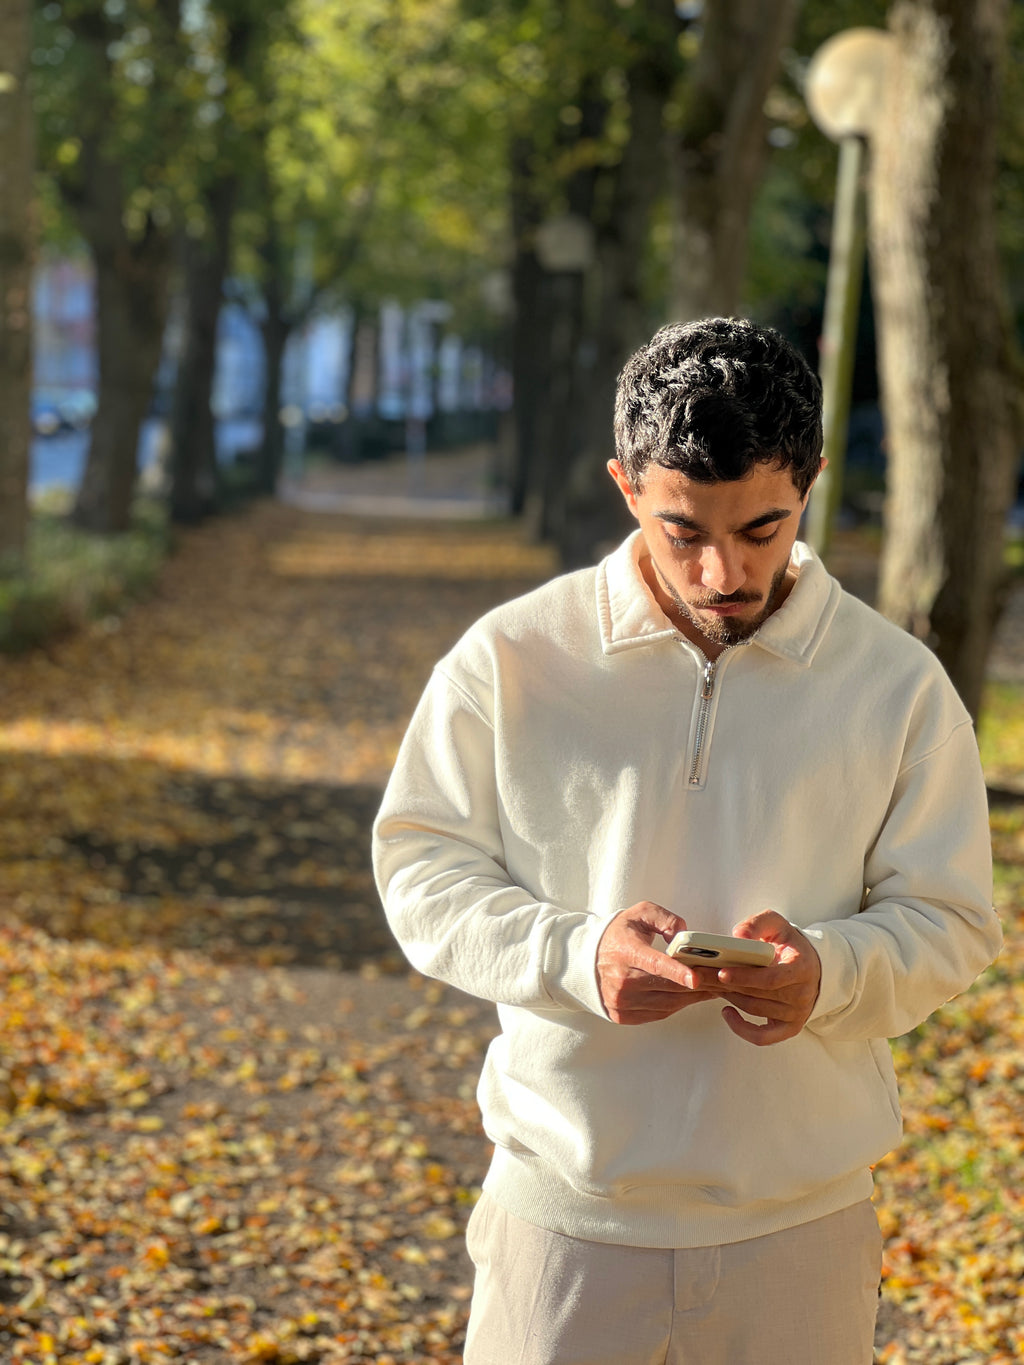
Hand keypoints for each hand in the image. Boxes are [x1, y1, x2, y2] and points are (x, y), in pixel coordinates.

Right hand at [596, 902, 717, 1023]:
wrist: (587, 960)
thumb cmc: (619, 935)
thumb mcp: (639, 913)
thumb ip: (664, 918)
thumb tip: (683, 935)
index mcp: (625, 952)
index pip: (654, 964)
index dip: (676, 972)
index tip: (696, 978)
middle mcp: (621, 980)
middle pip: (667, 986)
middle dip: (699, 983)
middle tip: (722, 978)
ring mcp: (621, 1001)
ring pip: (667, 1003)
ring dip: (693, 997)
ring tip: (713, 986)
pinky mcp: (624, 1015)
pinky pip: (660, 1013)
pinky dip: (678, 1004)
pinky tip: (692, 995)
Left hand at [706, 910, 820, 1045]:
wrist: (813, 966)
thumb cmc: (790, 944)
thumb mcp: (776, 925)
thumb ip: (757, 924)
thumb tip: (738, 936)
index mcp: (801, 968)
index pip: (770, 979)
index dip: (745, 977)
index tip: (721, 973)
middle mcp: (801, 994)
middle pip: (757, 994)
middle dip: (725, 985)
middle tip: (700, 975)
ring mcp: (796, 1014)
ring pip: (754, 1010)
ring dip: (728, 997)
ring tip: (709, 983)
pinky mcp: (789, 1028)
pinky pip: (762, 1037)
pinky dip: (741, 1029)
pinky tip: (726, 1011)